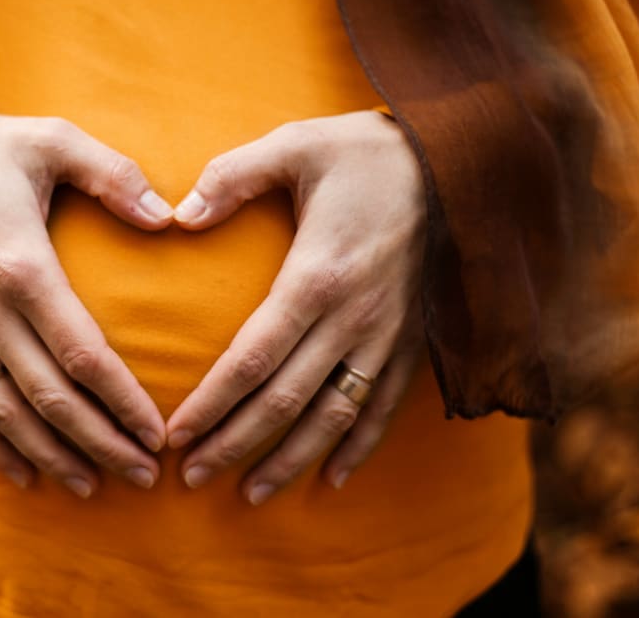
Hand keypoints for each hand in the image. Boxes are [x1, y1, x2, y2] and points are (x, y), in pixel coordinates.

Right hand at [0, 114, 174, 497]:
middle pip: (49, 399)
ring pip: (6, 415)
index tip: (159, 433)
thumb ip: (114, 174)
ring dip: (52, 457)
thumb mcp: (52, 139)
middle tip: (145, 475)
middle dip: (101, 444)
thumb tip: (169, 218)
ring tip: (95, 486)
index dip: (123, 401)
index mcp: (22, 268)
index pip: (82, 355)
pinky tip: (26, 477)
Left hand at [165, 110, 426, 504]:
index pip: (253, 359)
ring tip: (251, 494)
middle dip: (235, 444)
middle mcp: (354, 318)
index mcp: (317, 276)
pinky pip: (384, 407)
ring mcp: (388, 336)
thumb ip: (232, 177)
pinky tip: (332, 478)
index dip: (212, 404)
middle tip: (191, 478)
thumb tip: (177, 214)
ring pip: (334, 416)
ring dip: (291, 459)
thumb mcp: (295, 145)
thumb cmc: (367, 152)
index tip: (176, 436)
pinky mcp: (414, 341)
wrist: (462, 161)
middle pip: (286, 401)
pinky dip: (359, 447)